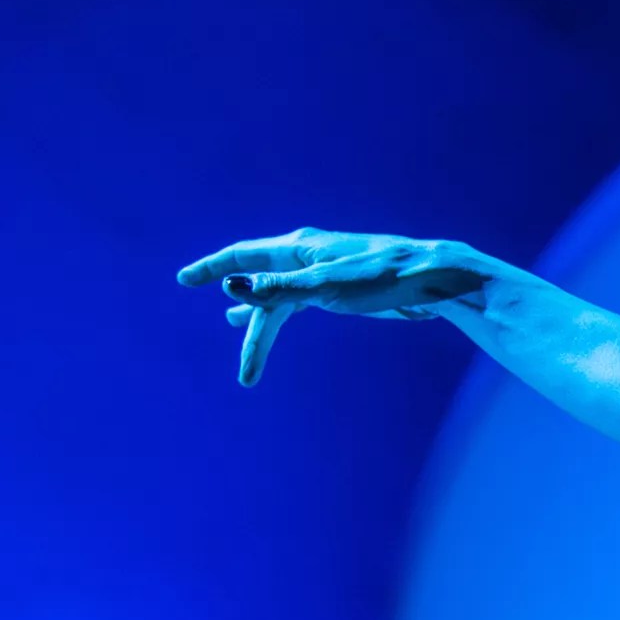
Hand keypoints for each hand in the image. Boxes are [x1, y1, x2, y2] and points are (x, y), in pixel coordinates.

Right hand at [173, 229, 491, 386]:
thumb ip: (280, 289)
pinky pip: (302, 301)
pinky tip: (281, 316)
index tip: (185, 280)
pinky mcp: (343, 289)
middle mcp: (306, 257)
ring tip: (238, 330)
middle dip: (250, 328)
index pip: (242, 257)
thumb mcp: (327, 286)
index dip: (212, 269)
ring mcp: (324, 273)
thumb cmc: (383, 278)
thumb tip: (234, 285)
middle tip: (243, 370)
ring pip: (282, 299)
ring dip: (262, 320)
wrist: (434, 279)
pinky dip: (285, 312)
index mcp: (298, 250)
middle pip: (262, 290)